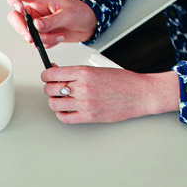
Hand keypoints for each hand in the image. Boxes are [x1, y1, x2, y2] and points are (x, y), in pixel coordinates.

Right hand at [8, 0, 95, 48]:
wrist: (88, 24)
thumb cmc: (80, 12)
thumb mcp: (68, 14)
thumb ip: (51, 21)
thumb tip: (36, 25)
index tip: (19, 8)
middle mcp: (35, 10)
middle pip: (15, 17)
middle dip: (23, 29)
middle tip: (33, 36)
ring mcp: (37, 23)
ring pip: (26, 34)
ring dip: (42, 39)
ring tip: (57, 35)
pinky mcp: (41, 34)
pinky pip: (37, 42)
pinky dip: (47, 43)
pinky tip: (58, 38)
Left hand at [44, 66, 178, 123]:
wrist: (140, 93)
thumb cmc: (123, 81)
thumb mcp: (99, 69)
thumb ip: (78, 73)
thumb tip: (60, 73)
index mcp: (84, 72)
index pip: (52, 74)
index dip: (47, 75)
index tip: (48, 76)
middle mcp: (83, 87)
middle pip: (51, 89)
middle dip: (50, 88)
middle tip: (55, 87)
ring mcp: (85, 104)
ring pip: (55, 104)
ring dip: (54, 101)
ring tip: (61, 99)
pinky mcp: (89, 117)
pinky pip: (65, 118)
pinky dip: (61, 114)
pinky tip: (66, 109)